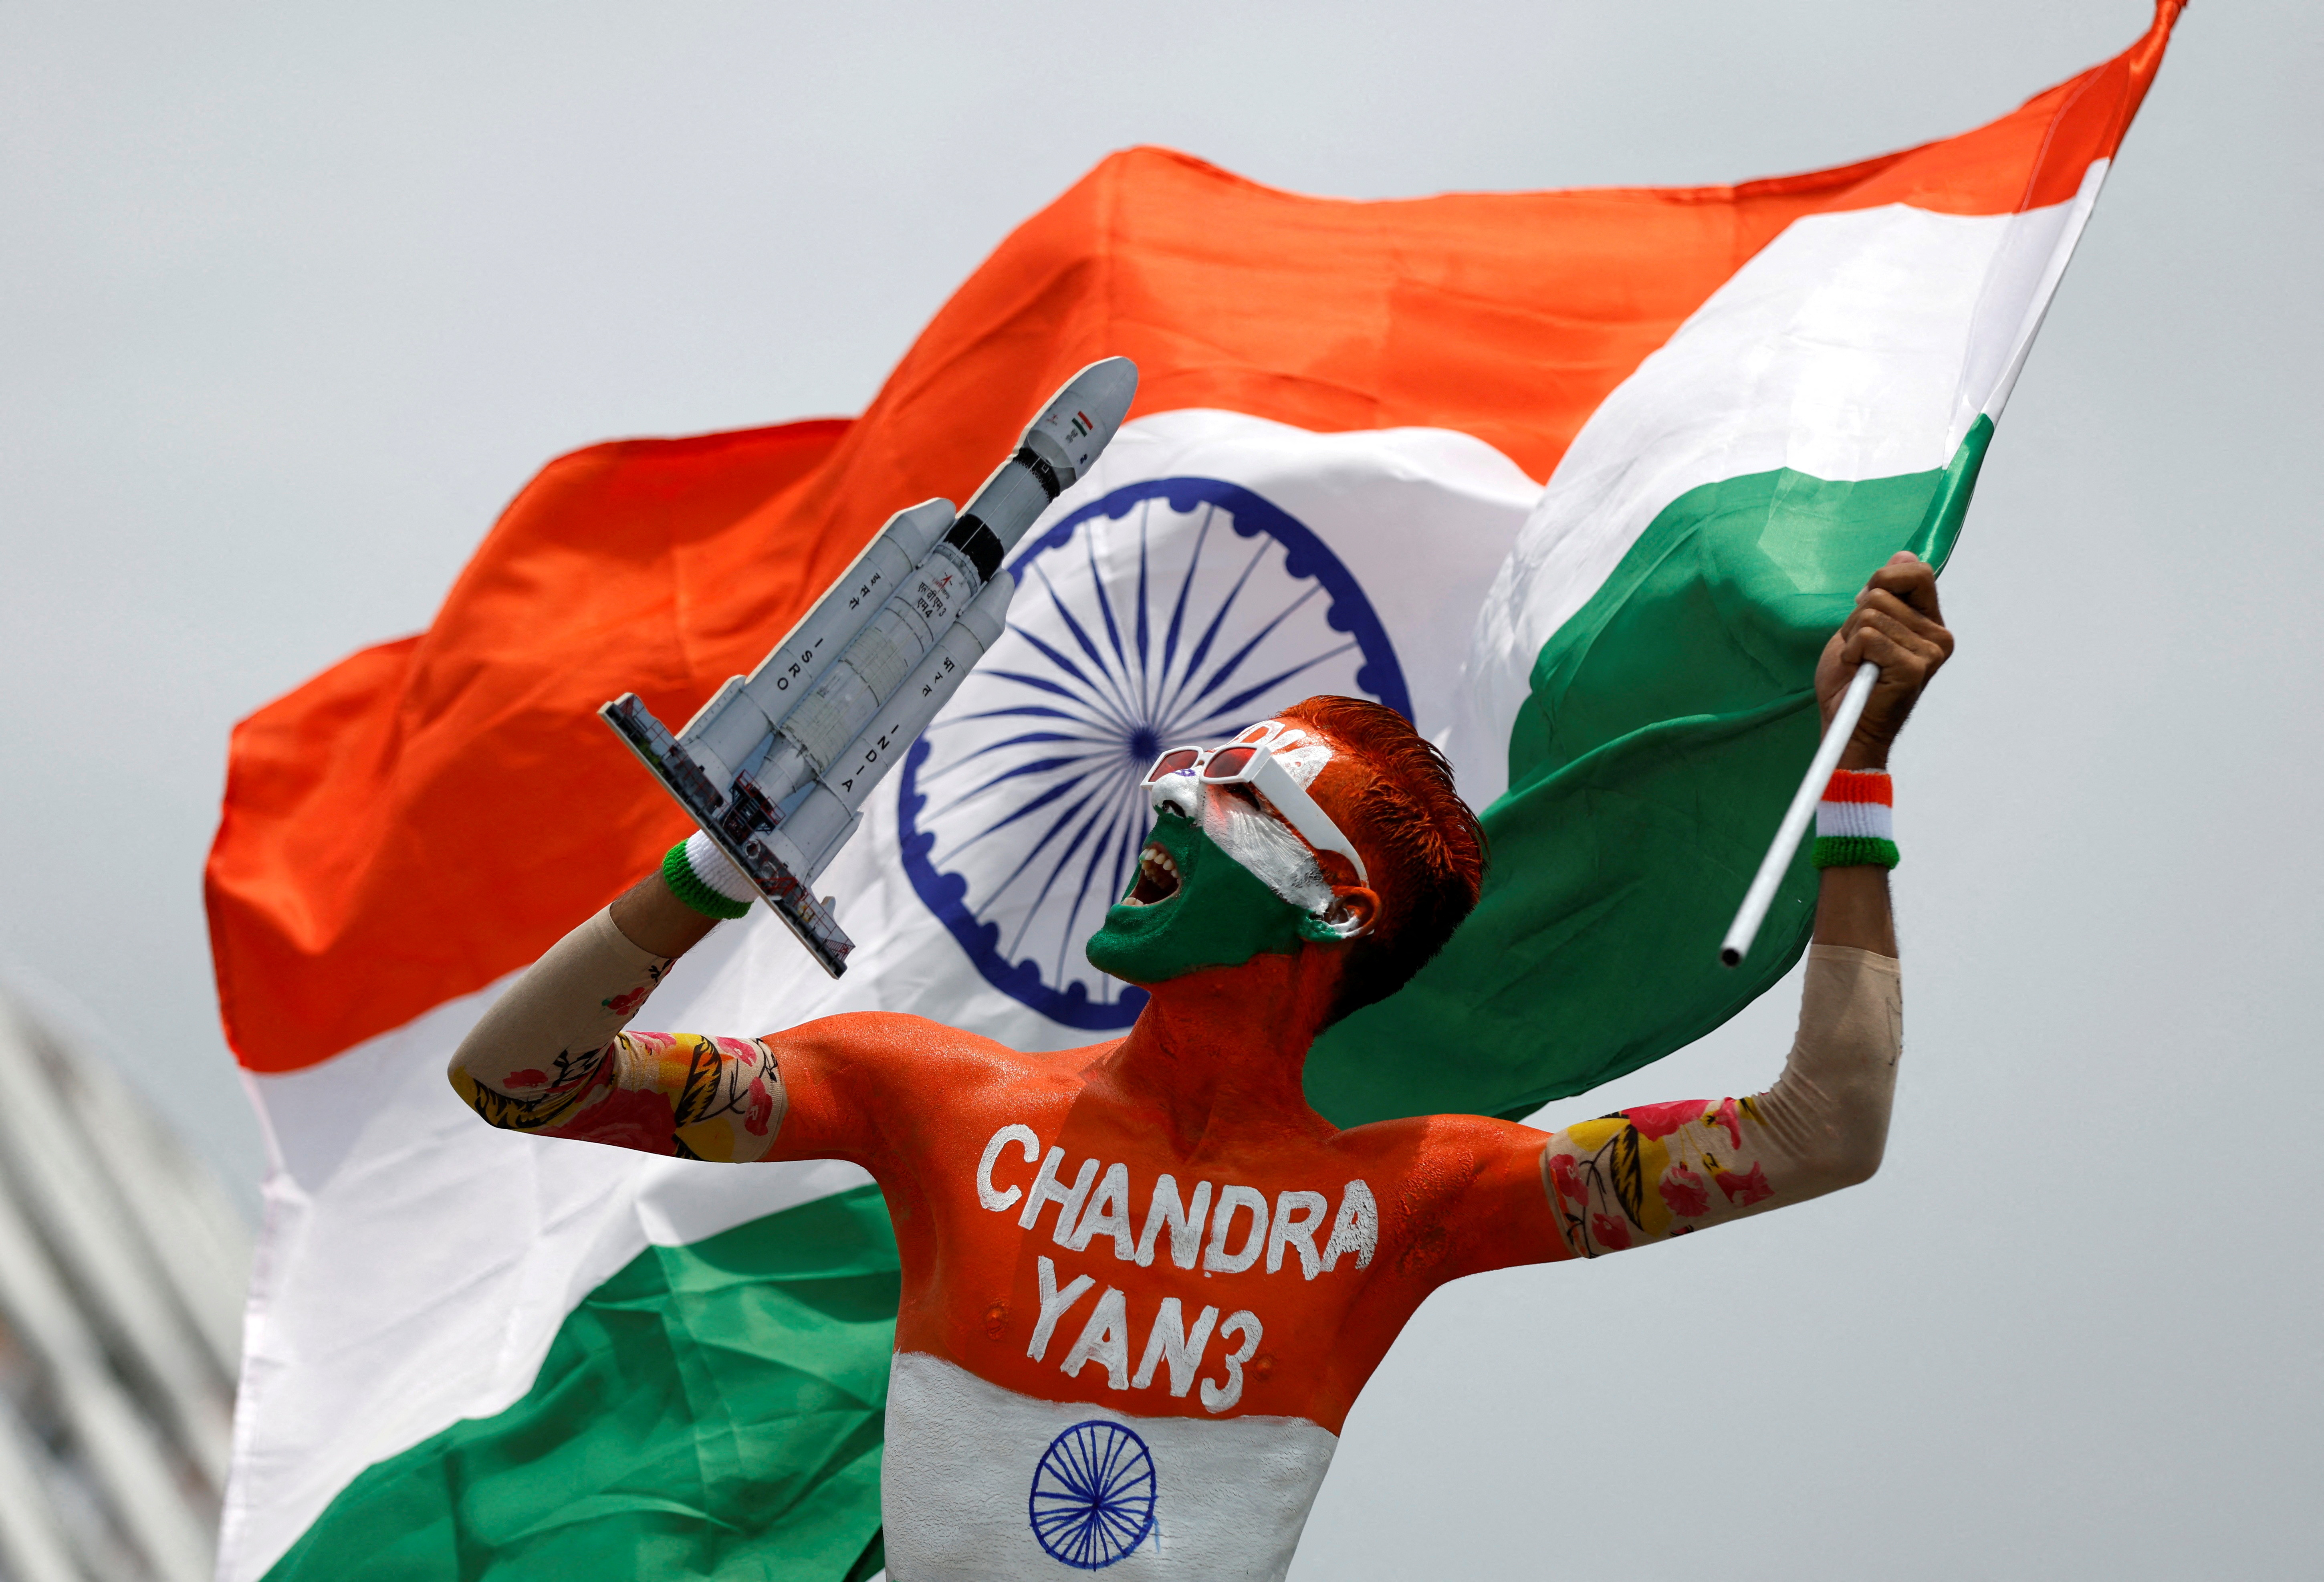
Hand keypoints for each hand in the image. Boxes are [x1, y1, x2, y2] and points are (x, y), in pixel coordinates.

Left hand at [1815, 551, 1953, 770]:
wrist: (1846, 725)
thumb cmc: (1852, 680)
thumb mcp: (1864, 626)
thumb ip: (1886, 592)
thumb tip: (1905, 554)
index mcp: (1930, 622)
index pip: (1916, 572)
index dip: (1882, 580)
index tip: (1865, 607)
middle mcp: (1938, 636)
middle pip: (1884, 591)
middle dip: (1857, 617)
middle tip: (1860, 649)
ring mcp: (1930, 653)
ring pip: (1871, 615)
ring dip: (1852, 639)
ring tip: (1860, 664)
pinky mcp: (1914, 669)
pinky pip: (1868, 637)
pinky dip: (1852, 653)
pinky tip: (1860, 673)